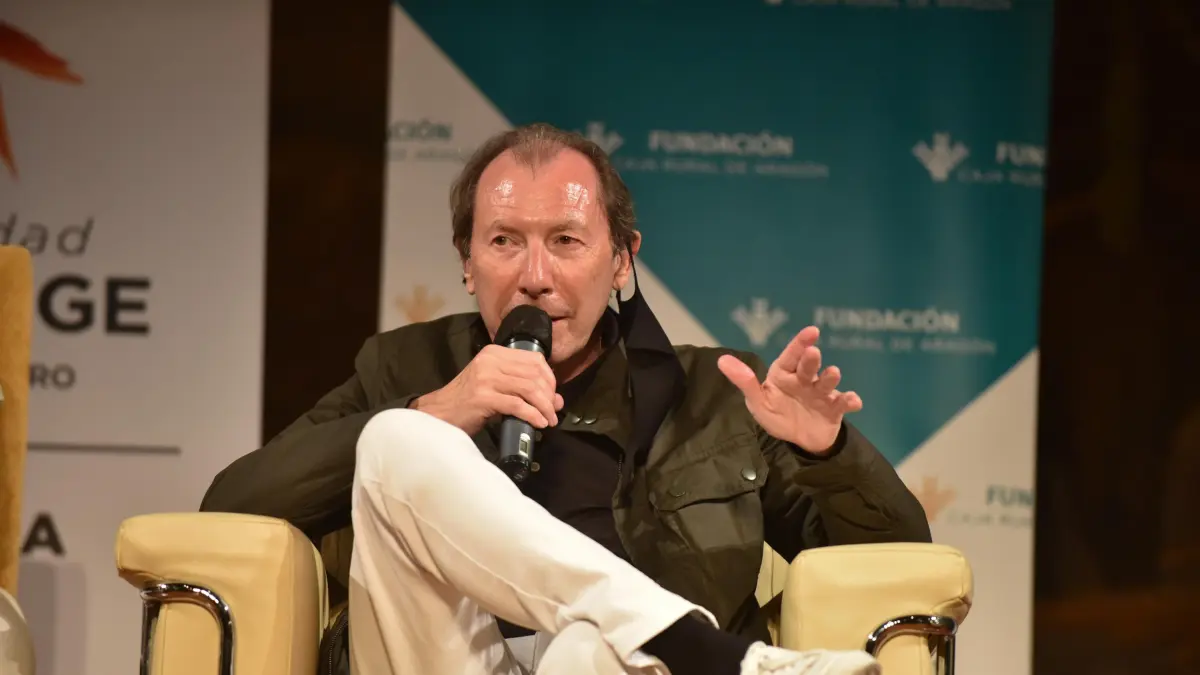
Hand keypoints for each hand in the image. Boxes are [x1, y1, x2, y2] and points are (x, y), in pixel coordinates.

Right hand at [413, 345, 564, 435]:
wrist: (439, 413)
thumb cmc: (468, 401)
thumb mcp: (496, 387)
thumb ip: (523, 389)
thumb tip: (556, 400)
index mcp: (494, 353)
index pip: (534, 359)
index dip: (549, 378)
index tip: (552, 395)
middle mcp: (490, 361)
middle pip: (534, 374)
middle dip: (549, 395)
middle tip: (553, 411)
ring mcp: (486, 378)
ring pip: (529, 389)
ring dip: (544, 407)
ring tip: (549, 420)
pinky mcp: (483, 397)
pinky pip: (517, 405)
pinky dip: (532, 415)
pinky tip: (538, 423)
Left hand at [717, 326, 861, 453]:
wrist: (800, 440)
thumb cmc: (778, 414)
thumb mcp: (758, 402)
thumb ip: (744, 382)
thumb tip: (722, 360)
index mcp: (784, 374)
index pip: (790, 356)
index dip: (800, 343)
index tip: (811, 331)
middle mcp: (804, 380)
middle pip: (808, 367)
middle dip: (811, 360)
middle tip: (813, 353)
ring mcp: (821, 393)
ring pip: (827, 382)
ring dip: (831, 377)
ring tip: (832, 373)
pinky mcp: (834, 409)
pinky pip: (844, 403)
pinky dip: (851, 401)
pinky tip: (853, 401)